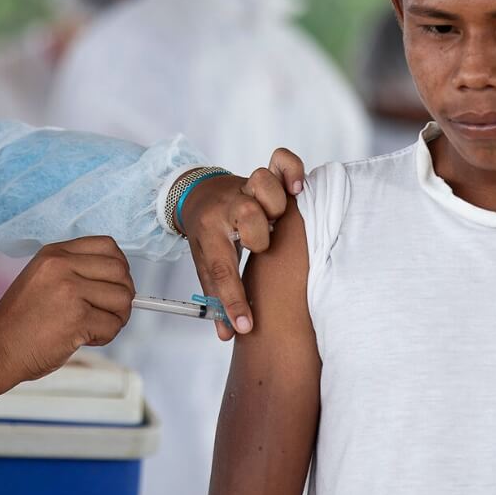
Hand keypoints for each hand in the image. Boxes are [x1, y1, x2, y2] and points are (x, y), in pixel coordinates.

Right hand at [0, 237, 135, 394]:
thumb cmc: (20, 322)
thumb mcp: (43, 279)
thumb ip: (75, 272)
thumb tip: (119, 280)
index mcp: (54, 254)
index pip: (107, 246)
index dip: (119, 267)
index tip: (114, 284)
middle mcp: (62, 266)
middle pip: (120, 271)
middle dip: (123, 294)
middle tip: (110, 312)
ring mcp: (69, 290)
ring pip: (122, 298)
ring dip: (117, 317)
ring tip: (96, 327)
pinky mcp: (76, 318)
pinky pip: (113, 325)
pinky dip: (105, 336)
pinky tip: (85, 339)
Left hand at [180, 147, 307, 339]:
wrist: (198, 193)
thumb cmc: (208, 235)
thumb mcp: (205, 263)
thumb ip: (217, 297)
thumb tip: (228, 334)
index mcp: (208, 232)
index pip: (220, 269)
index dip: (233, 300)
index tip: (244, 326)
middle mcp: (228, 206)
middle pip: (246, 214)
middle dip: (258, 235)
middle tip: (261, 247)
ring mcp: (247, 187)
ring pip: (262, 183)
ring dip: (273, 203)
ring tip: (278, 219)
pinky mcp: (266, 174)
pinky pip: (282, 160)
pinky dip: (292, 171)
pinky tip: (297, 190)